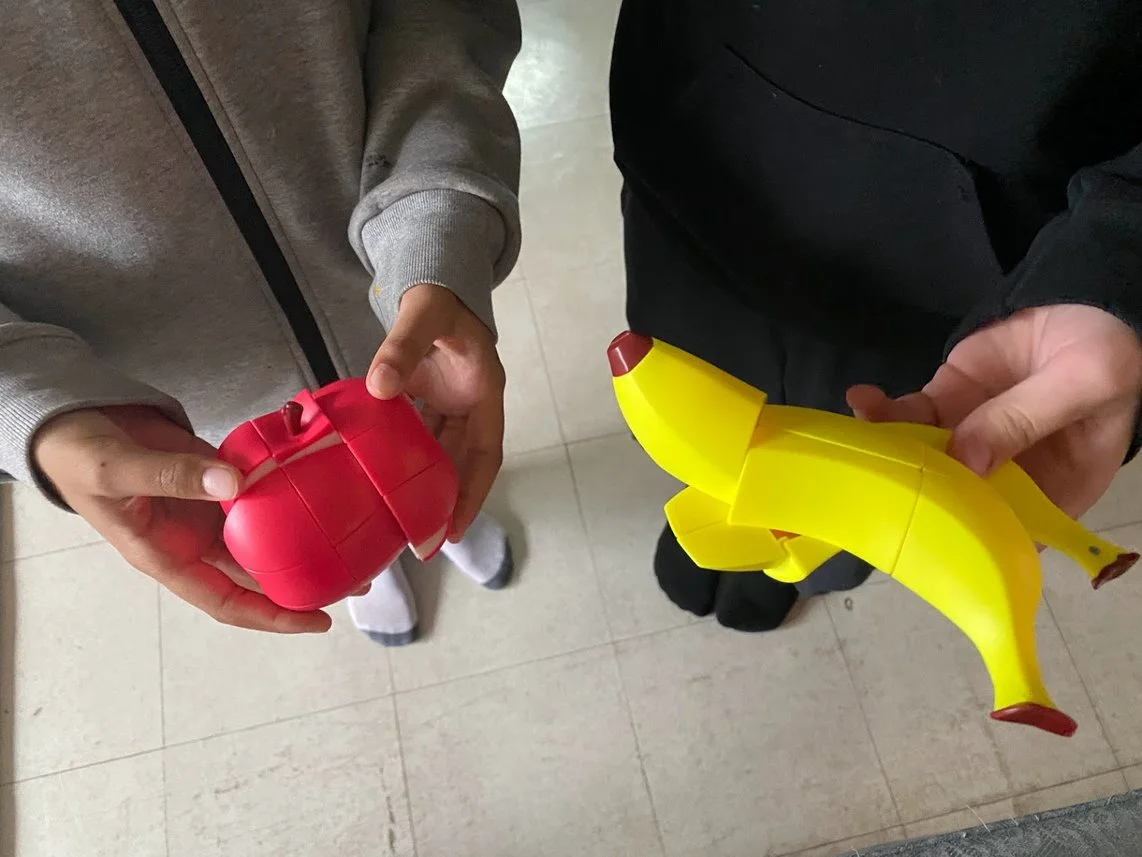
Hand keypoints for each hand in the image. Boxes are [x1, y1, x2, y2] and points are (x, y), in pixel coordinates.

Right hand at [32, 406, 330, 632]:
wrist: (75, 421)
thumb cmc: (80, 456)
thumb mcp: (116, 469)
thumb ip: (172, 476)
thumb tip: (234, 484)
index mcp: (168, 557)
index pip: (229, 601)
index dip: (272, 616)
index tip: (317, 622)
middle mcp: (195, 542)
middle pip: (259, 572)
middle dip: (305, 580)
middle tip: (356, 579)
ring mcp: (208, 510)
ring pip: (265, 534)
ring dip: (305, 537)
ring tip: (353, 537)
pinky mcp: (217, 480)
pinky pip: (259, 491)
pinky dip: (288, 490)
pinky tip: (321, 485)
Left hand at [367, 284, 504, 538]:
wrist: (433, 279)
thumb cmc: (439, 295)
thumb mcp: (424, 314)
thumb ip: (401, 346)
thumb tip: (380, 387)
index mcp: (484, 392)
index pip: (486, 455)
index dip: (474, 494)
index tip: (455, 529)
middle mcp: (470, 405)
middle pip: (462, 464)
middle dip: (446, 502)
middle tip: (421, 542)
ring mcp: (447, 404)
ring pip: (438, 455)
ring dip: (422, 485)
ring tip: (400, 522)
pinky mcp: (425, 400)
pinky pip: (415, 437)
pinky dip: (400, 458)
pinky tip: (378, 479)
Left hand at [847, 304, 1141, 516]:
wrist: (1083, 298)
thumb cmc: (1105, 352)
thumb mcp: (1085, 381)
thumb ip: (1026, 417)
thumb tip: (965, 459)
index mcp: (1054, 489)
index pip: (1008, 534)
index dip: (968, 541)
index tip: (928, 533)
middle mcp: (1006, 475)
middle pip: (953, 501)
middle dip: (913, 495)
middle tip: (877, 486)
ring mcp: (970, 438)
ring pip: (922, 457)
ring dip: (889, 451)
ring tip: (860, 440)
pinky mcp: (946, 405)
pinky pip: (909, 417)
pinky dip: (883, 412)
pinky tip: (863, 400)